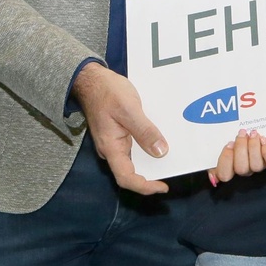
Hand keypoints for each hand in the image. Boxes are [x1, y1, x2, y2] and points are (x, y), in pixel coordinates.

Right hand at [72, 62, 168, 194]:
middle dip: (152, 175)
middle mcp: (112, 149)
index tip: (163, 186)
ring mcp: (116, 142)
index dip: (145, 186)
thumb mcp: (129, 109)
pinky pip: (136, 146)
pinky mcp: (120, 134)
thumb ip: (144, 131)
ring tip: (173, 158)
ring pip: (135, 159)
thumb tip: (160, 152)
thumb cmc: (107, 92)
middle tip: (174, 170)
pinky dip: (149, 147)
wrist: (91, 78)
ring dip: (152, 161)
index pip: (126, 178)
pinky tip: (163, 141)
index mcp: (111, 147)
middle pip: (132, 172)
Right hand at [211, 129, 265, 185]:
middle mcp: (245, 169)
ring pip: (256, 166)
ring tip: (253, 133)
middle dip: (241, 149)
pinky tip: (264, 139)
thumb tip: (213, 176)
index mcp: (230, 167)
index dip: (226, 160)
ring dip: (254, 147)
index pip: (224, 174)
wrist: (255, 129)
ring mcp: (259, 166)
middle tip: (242, 133)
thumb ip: (213, 156)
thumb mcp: (221, 144)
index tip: (229, 143)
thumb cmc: (236, 138)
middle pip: (241, 169)